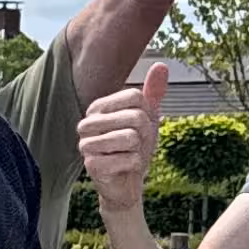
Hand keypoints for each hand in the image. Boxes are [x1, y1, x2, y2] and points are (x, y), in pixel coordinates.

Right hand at [77, 62, 168, 213]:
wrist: (126, 184)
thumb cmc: (134, 148)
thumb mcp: (147, 118)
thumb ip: (152, 92)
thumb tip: (161, 65)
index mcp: (98, 108)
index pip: (135, 96)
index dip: (147, 114)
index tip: (140, 128)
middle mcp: (87, 123)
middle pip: (135, 117)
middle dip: (145, 135)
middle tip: (136, 146)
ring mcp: (86, 145)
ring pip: (131, 138)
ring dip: (139, 151)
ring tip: (129, 156)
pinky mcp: (92, 166)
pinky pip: (130, 159)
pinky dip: (135, 166)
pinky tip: (124, 170)